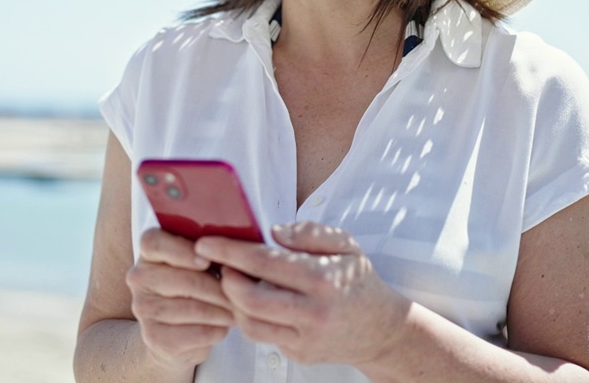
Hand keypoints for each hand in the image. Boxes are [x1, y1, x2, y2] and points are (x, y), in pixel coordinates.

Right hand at [126, 227, 233, 370]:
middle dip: (220, 288)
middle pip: (184, 279)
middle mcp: (139, 278)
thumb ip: (209, 251)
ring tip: (238, 309)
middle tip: (243, 292)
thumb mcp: (199, 263)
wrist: (176, 333)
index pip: (154, 243)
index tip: (207, 261)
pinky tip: (224, 326)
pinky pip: (196, 332)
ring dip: (223, 310)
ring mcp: (143, 308)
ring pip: (194, 308)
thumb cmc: (195, 287)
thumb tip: (233, 254)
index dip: (182, 251)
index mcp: (149, 251)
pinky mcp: (154, 337)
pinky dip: (217, 330)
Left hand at [194, 221, 410, 366]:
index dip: (230, 252)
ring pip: (249, 324)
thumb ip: (309, 233)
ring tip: (234, 282)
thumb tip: (273, 232)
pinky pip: (263, 336)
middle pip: (249, 299)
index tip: (207, 243)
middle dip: (225, 279)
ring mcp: (305, 338)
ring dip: (233, 302)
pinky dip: (251, 317)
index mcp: (322, 279)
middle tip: (218, 265)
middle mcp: (313, 313)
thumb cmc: (359, 282)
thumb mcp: (345, 245)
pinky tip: (253, 301)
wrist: (382, 330)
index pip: (264, 262)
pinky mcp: (299, 355)